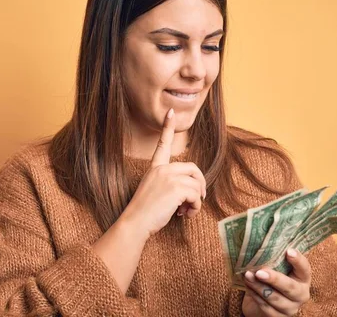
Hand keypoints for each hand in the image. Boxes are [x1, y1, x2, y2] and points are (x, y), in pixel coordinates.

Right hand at [119, 108, 206, 237]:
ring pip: (196, 184)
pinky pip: (196, 195)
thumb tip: (192, 194)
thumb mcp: (155, 193)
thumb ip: (170, 186)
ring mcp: (168, 177)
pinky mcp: (176, 188)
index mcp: (155, 168)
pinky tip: (185, 214)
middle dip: (200, 184)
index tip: (171, 112)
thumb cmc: (144, 213)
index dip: (167, 127)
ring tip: (187, 211)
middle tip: (197, 199)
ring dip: (196, 200)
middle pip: (193, 168)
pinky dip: (195, 207)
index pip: (162, 144)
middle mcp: (162, 169)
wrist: (135, 223)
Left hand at [241, 249, 310, 316]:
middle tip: (259, 272)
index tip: (288, 251)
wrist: (263, 301)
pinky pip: (266, 307)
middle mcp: (301, 294)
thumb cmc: (271, 279)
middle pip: (290, 287)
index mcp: (303, 278)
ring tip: (247, 276)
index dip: (298, 260)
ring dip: (259, 287)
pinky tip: (247, 286)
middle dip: (274, 279)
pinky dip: (255, 295)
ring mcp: (290, 308)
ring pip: (275, 298)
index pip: (305, 268)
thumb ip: (274, 257)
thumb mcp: (276, 267)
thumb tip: (261, 240)